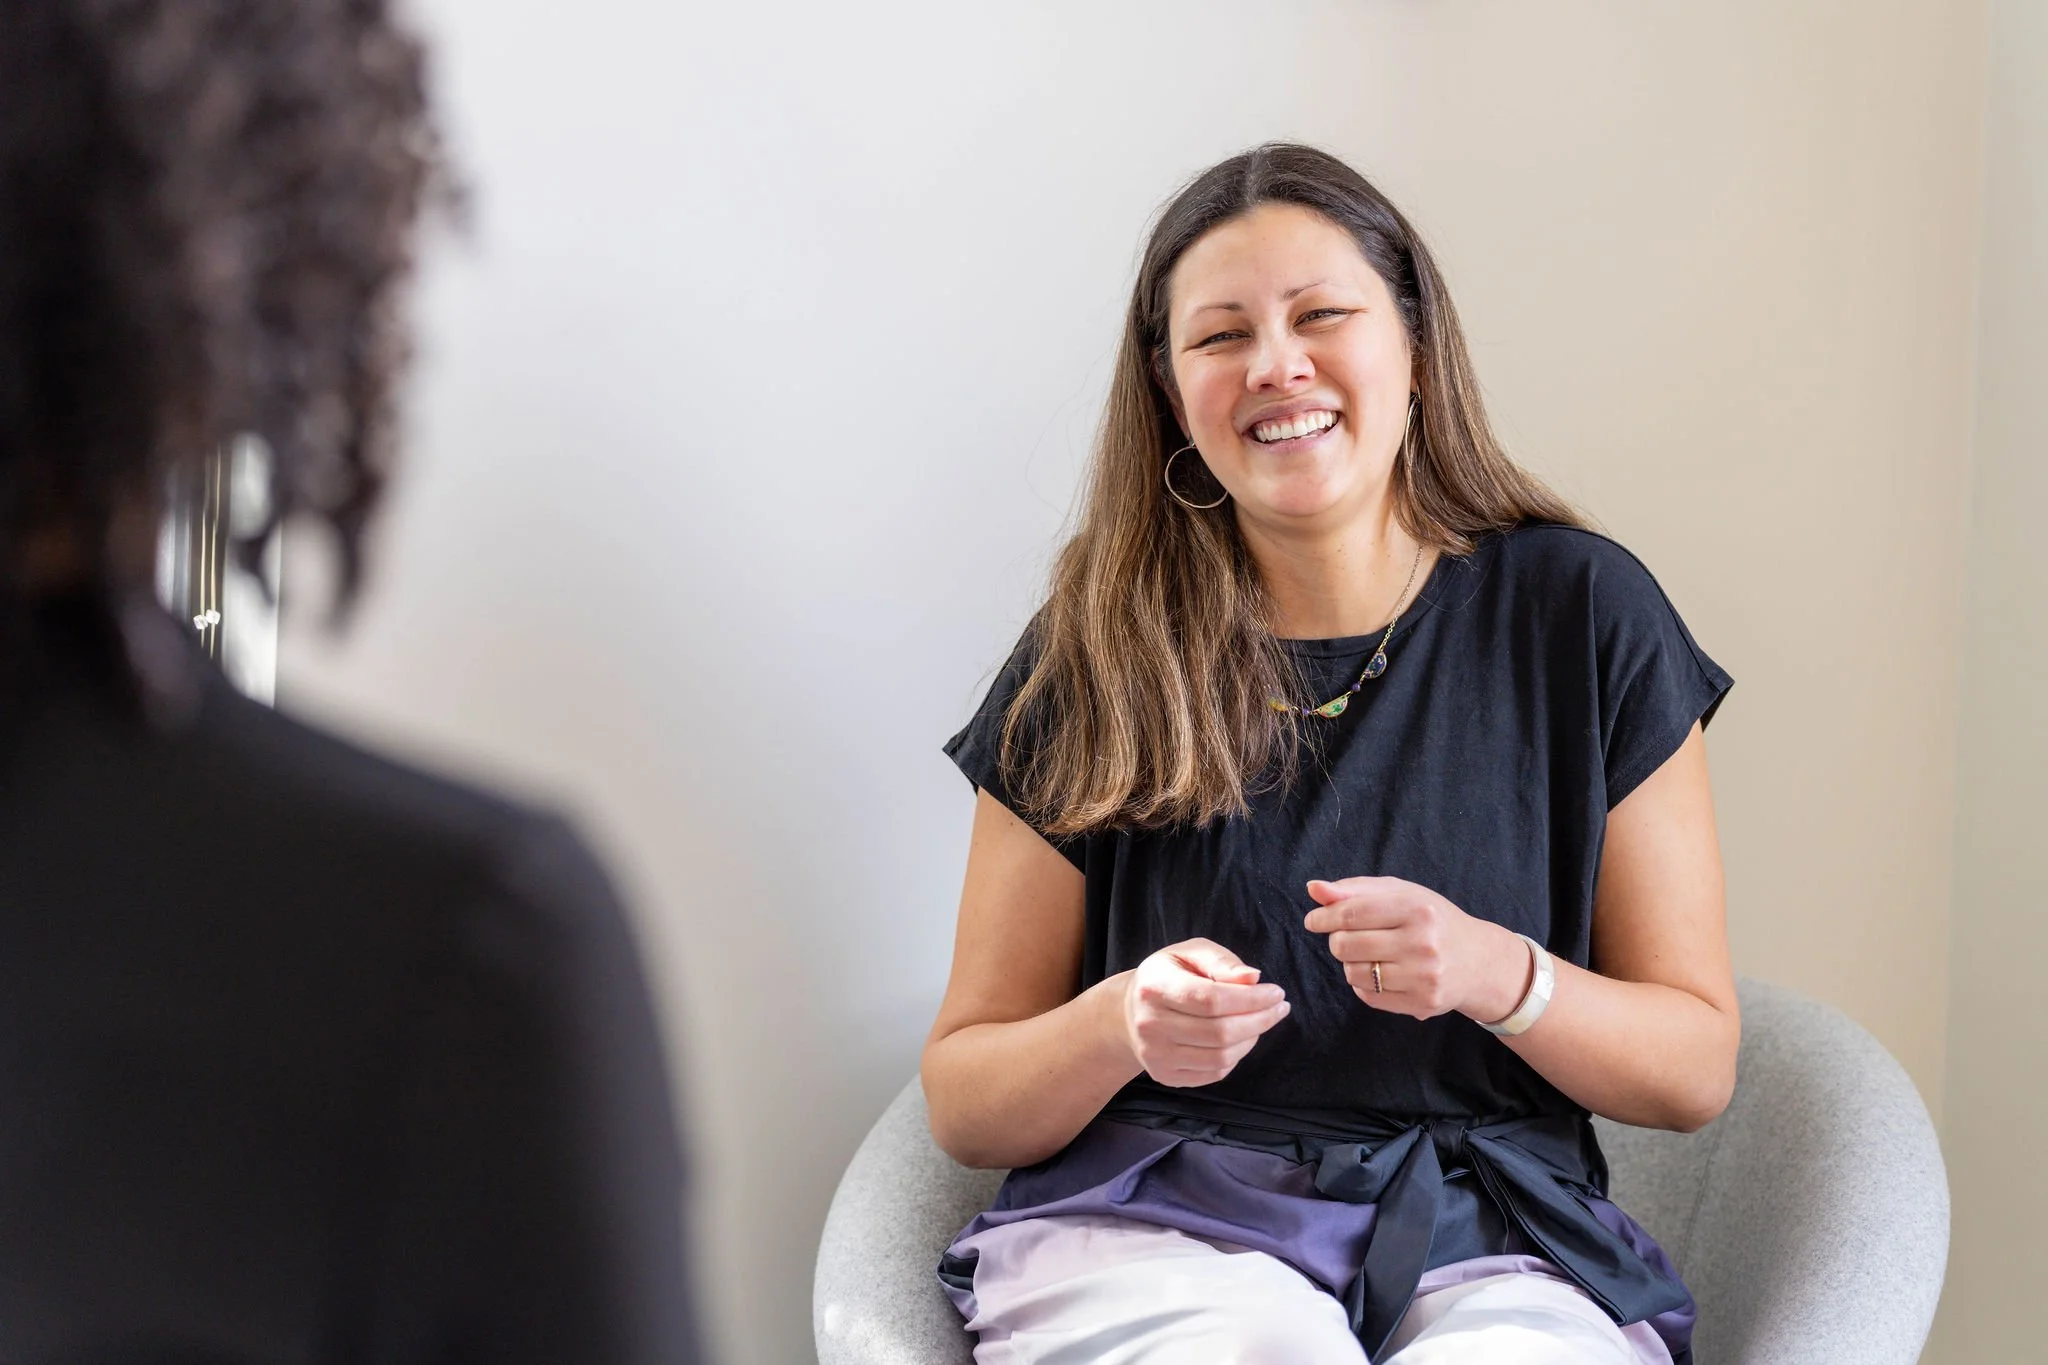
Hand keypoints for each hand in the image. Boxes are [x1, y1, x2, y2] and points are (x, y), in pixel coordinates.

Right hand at [1117, 938, 1289, 1087]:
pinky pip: (1215, 1073)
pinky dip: (1236, 1056)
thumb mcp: (1190, 953)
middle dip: (1260, 1020)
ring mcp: (1156, 1055)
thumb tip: (1253, 979)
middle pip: (1220, 1032)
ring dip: (1252, 1039)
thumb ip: (1221, 961)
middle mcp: (1150, 1025)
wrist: (1130, 1012)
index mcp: (1154, 987)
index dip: (1251, 999)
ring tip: (1261, 1021)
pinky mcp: (1165, 1076)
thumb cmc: (1169, 975)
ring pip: (1221, 1057)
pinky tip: (1241, 1038)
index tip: (1277, 993)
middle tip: (1280, 1008)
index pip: (1211, 999)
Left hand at [1303, 877, 1527, 1021]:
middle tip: (1352, 937)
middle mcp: (1422, 944)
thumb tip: (1314, 889)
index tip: (1314, 920)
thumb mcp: (1400, 893)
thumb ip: (1354, 889)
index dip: (1324, 917)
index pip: (1350, 913)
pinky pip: (1367, 996)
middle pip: (1344, 946)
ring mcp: (1423, 977)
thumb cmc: (1432, 920)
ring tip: (1372, 955)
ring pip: (1352, 974)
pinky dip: (1364, 985)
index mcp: (1416, 908)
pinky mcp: (1422, 1004)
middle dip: (1339, 940)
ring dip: (1351, 964)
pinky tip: (1382, 973)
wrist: (1478, 961)